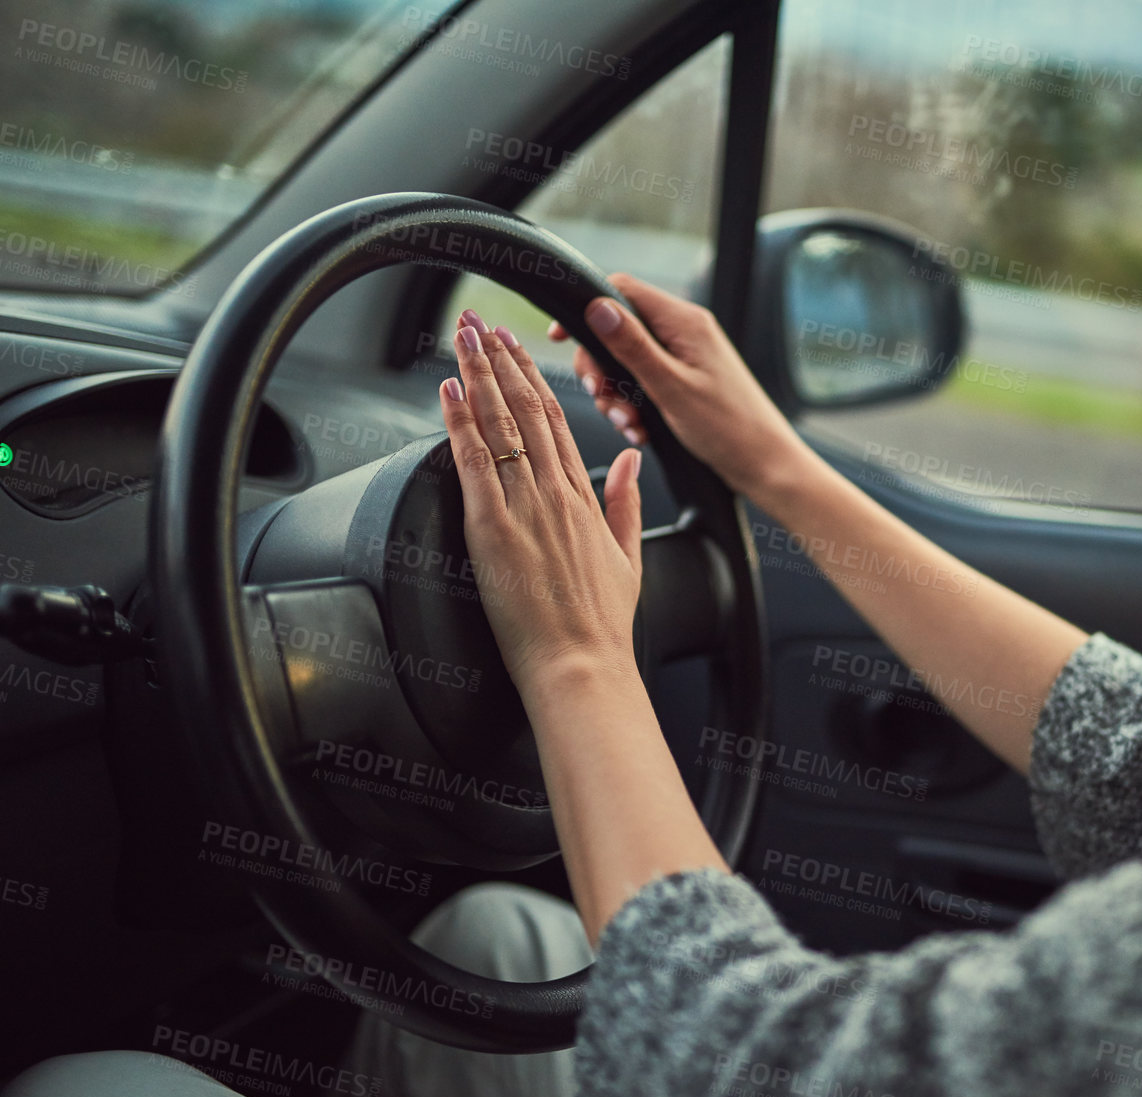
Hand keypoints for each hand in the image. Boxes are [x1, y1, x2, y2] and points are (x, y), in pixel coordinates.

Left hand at [438, 307, 643, 698]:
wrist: (583, 663)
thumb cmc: (600, 624)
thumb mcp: (627, 558)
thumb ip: (625, 504)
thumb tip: (625, 462)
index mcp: (583, 499)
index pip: (555, 422)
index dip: (531, 378)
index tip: (516, 348)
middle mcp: (555, 493)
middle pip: (525, 409)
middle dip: (500, 360)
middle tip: (480, 322)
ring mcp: (525, 507)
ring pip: (499, 424)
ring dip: (477, 374)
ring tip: (461, 337)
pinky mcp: (494, 528)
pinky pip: (474, 461)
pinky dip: (460, 421)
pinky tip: (448, 389)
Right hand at [550, 272, 815, 500]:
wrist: (765, 465)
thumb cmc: (729, 428)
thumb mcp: (670, 387)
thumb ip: (632, 346)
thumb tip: (597, 307)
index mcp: (683, 322)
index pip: (621, 290)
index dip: (586, 309)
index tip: (560, 338)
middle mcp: (685, 331)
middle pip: (619, 330)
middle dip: (602, 368)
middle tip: (603, 399)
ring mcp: (686, 356)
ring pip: (628, 362)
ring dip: (617, 395)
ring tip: (630, 426)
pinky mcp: (686, 379)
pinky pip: (645, 383)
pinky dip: (635, 406)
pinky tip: (641, 431)